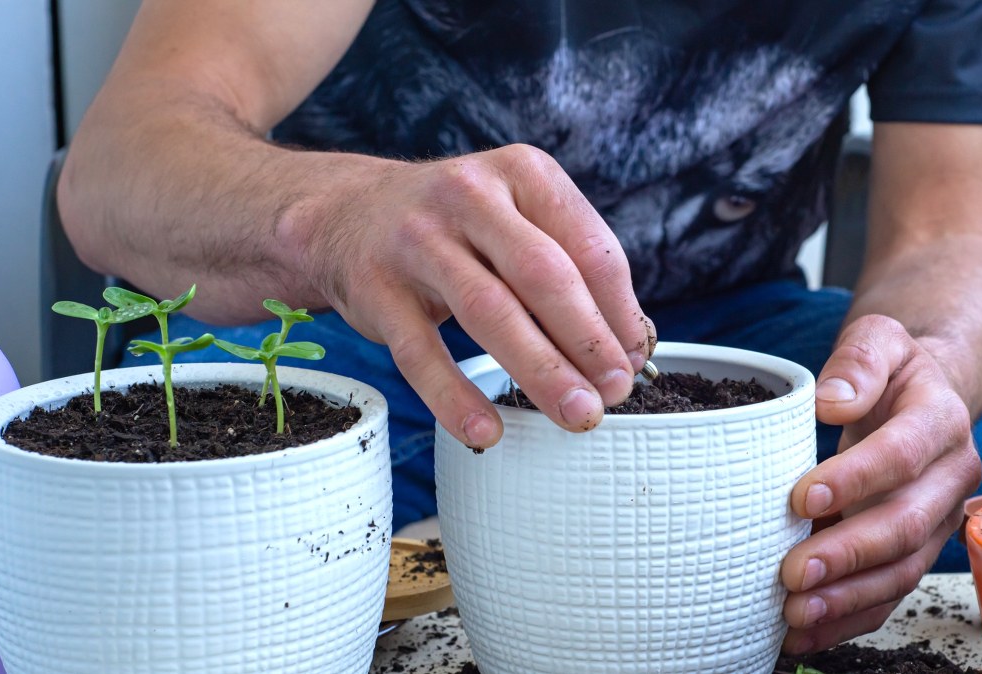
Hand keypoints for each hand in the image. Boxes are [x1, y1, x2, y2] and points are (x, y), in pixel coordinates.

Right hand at [279, 144, 655, 447]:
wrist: (345, 215)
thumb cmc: (459, 229)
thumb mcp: (518, 221)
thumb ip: (571, 270)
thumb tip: (630, 347)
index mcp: (523, 172)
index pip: (588, 246)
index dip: (619, 310)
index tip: (635, 359)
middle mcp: (470, 195)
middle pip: (543, 275)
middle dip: (587, 340)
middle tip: (615, 391)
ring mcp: (417, 239)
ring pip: (489, 310)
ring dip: (540, 370)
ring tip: (576, 414)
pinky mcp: (375, 288)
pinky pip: (420, 352)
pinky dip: (455, 396)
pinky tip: (488, 431)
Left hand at [778, 315, 981, 652]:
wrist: (925, 394)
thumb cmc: (892, 370)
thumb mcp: (878, 338)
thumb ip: (857, 360)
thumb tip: (833, 402)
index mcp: (941, 419)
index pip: (904, 454)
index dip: (856, 479)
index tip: (802, 498)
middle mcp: (950, 476)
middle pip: (906, 524)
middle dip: (849, 553)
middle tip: (793, 572)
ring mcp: (939, 520)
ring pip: (902, 570)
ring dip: (848, 598)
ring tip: (795, 612)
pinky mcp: (917, 550)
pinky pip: (890, 592)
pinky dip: (849, 617)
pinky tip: (805, 630)